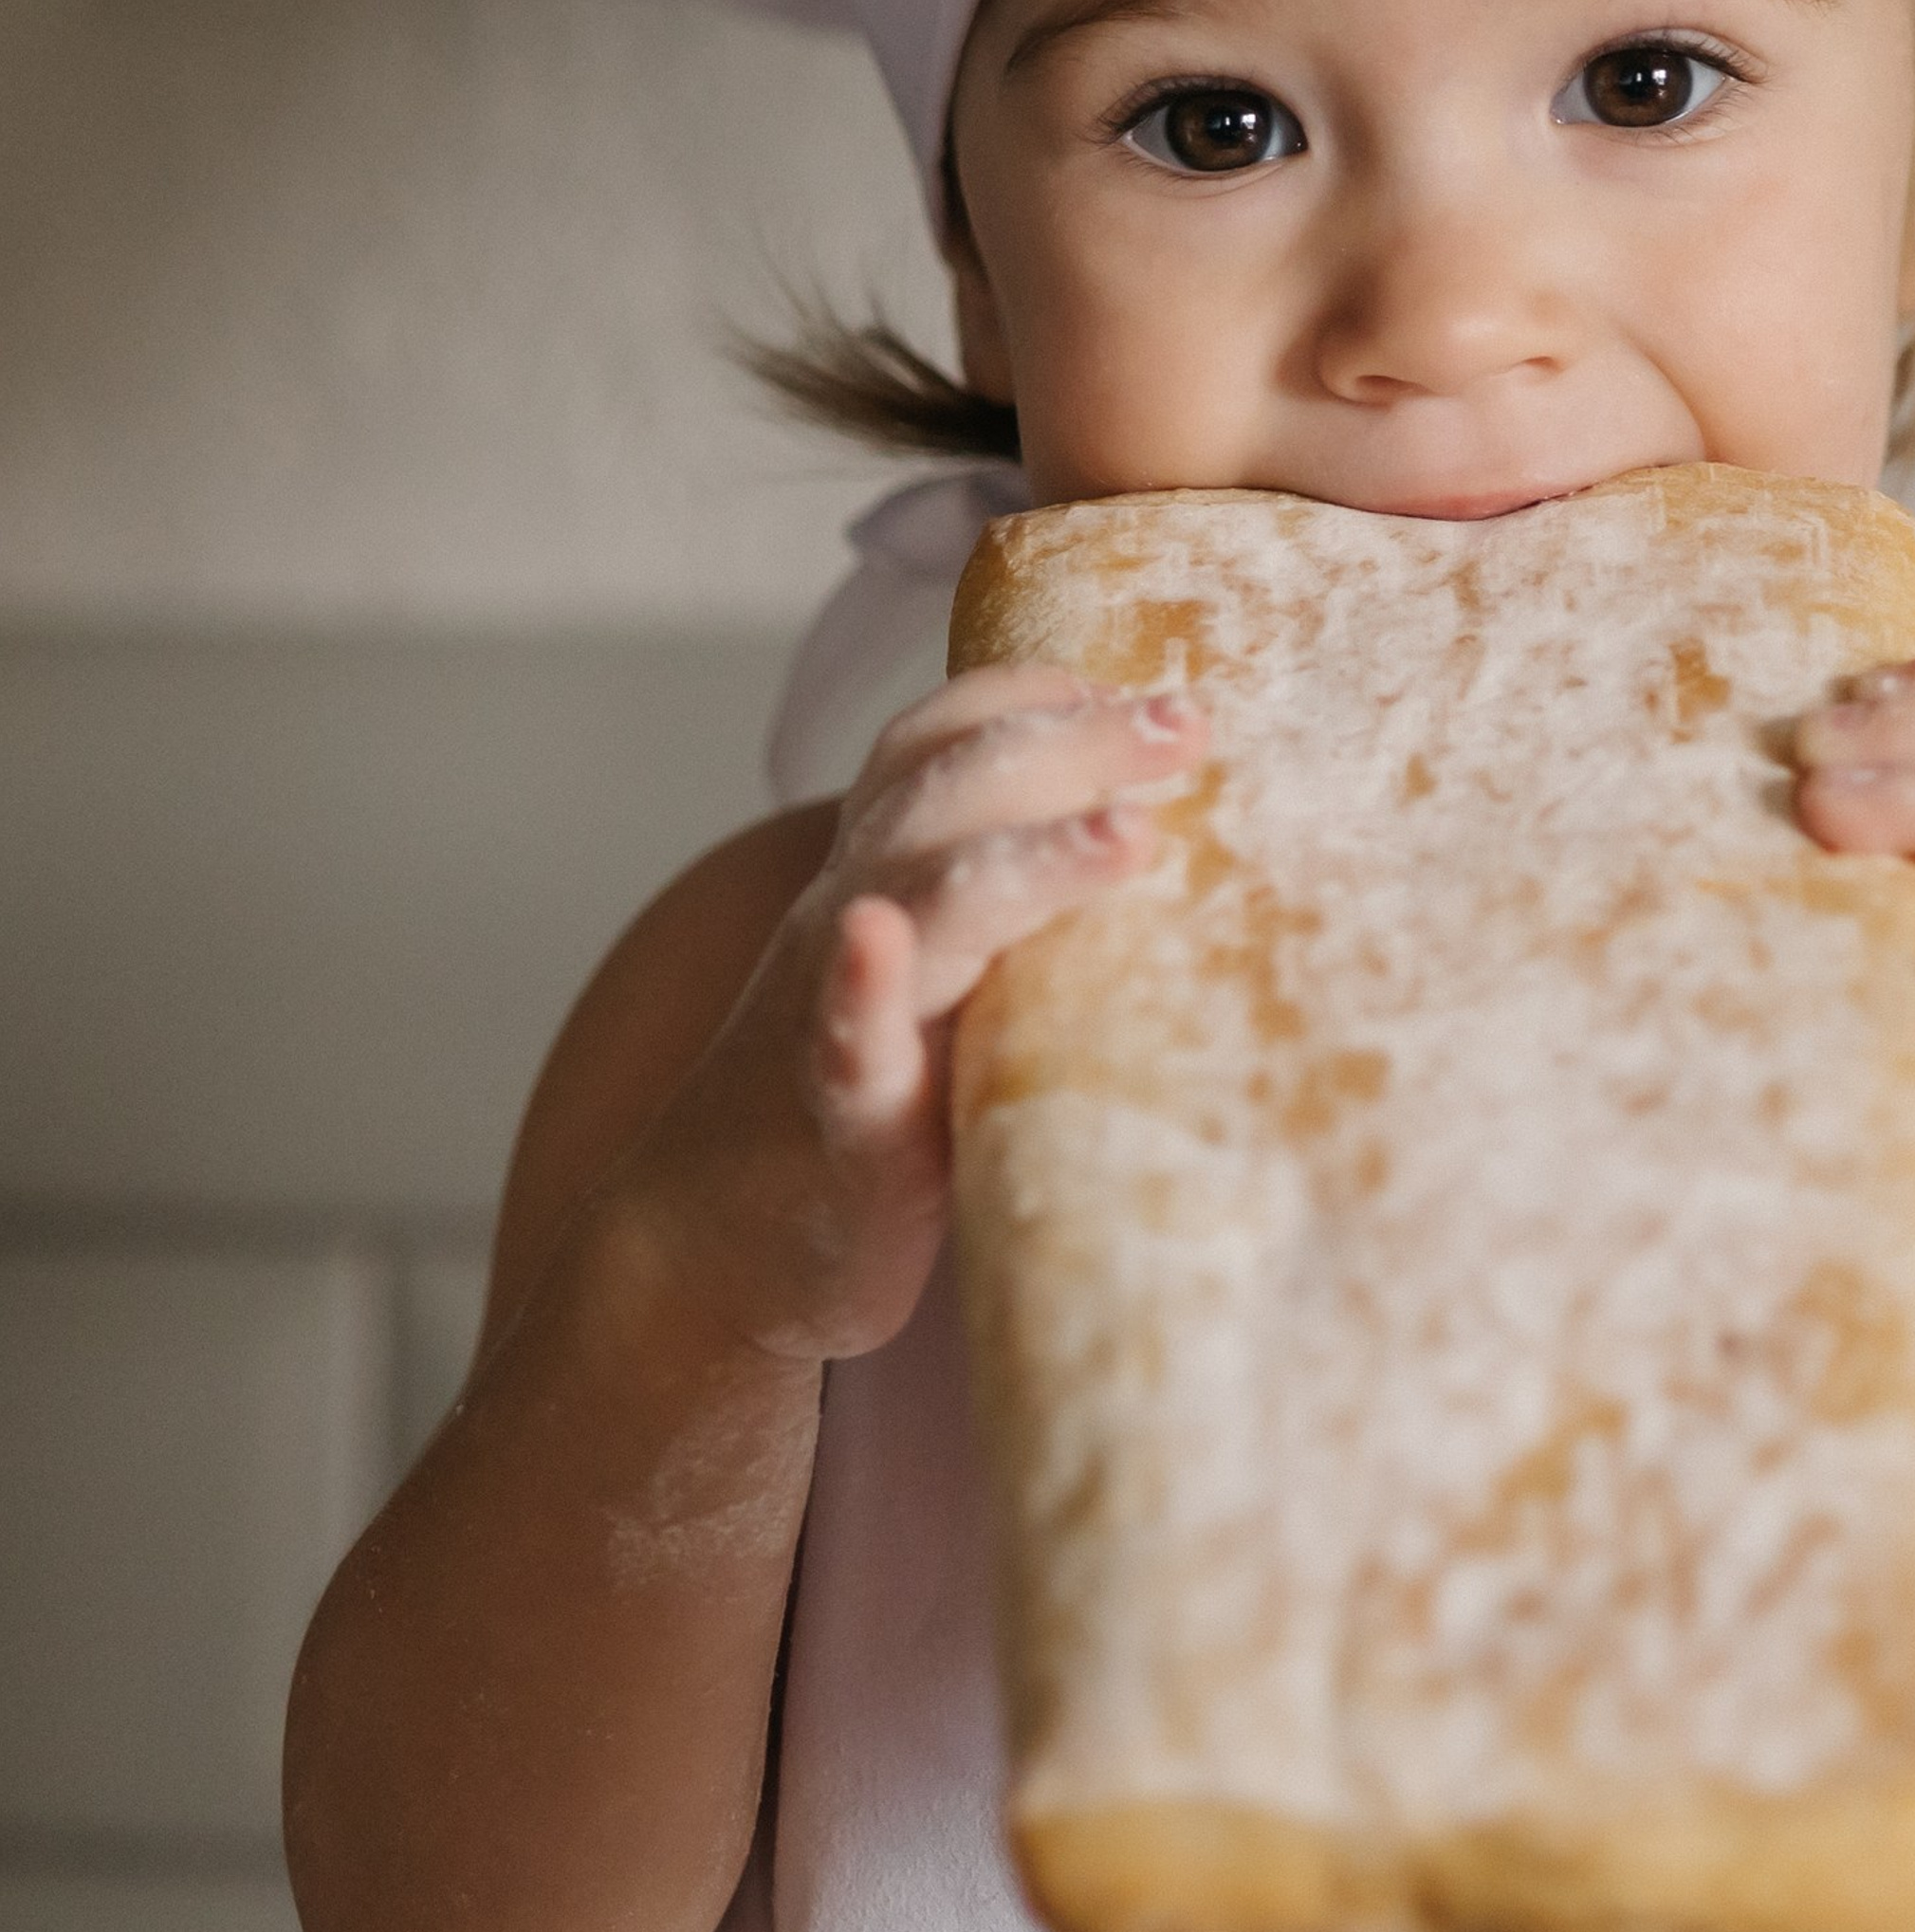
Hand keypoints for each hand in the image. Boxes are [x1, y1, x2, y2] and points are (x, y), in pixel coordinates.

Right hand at [619, 666, 1203, 1361]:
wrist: (712, 1247)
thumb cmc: (851, 1103)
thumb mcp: (934, 981)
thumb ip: (1003, 907)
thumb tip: (1151, 842)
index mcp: (880, 878)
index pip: (936, 746)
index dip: (1031, 695)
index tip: (1146, 684)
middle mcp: (851, 917)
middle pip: (947, 791)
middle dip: (1069, 743)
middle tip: (1186, 725)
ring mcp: (833, 1012)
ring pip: (917, 899)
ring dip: (1024, 857)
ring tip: (1127, 836)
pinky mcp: (841, 1123)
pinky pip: (842, 1040)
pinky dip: (859, 985)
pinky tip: (876, 941)